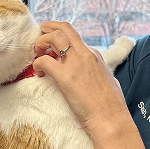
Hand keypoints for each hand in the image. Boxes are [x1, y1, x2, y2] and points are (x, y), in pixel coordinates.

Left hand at [32, 21, 135, 141]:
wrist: (111, 120)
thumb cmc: (112, 107)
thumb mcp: (110, 81)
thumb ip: (101, 74)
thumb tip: (100, 75)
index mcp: (95, 56)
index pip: (75, 38)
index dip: (61, 39)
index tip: (53, 47)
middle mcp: (86, 54)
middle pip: (64, 28)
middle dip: (48, 28)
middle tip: (39, 37)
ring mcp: (75, 64)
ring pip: (53, 37)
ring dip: (40, 43)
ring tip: (37, 54)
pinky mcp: (65, 77)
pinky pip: (44, 61)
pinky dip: (37, 64)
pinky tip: (40, 74)